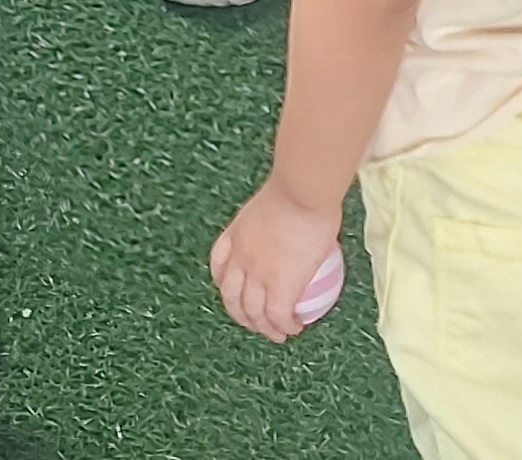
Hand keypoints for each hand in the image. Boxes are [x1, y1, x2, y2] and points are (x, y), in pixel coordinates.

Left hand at [209, 180, 343, 342]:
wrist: (302, 193)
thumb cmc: (297, 188)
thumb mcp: (272, 202)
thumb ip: (274, 218)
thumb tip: (294, 218)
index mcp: (235, 237)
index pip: (218, 266)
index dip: (224, 283)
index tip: (235, 291)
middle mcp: (240, 260)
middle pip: (231, 298)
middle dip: (241, 316)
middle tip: (257, 323)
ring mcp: (257, 276)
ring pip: (253, 314)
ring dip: (264, 329)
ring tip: (278, 334)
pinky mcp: (280, 287)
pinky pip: (279, 316)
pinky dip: (285, 327)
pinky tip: (295, 328)